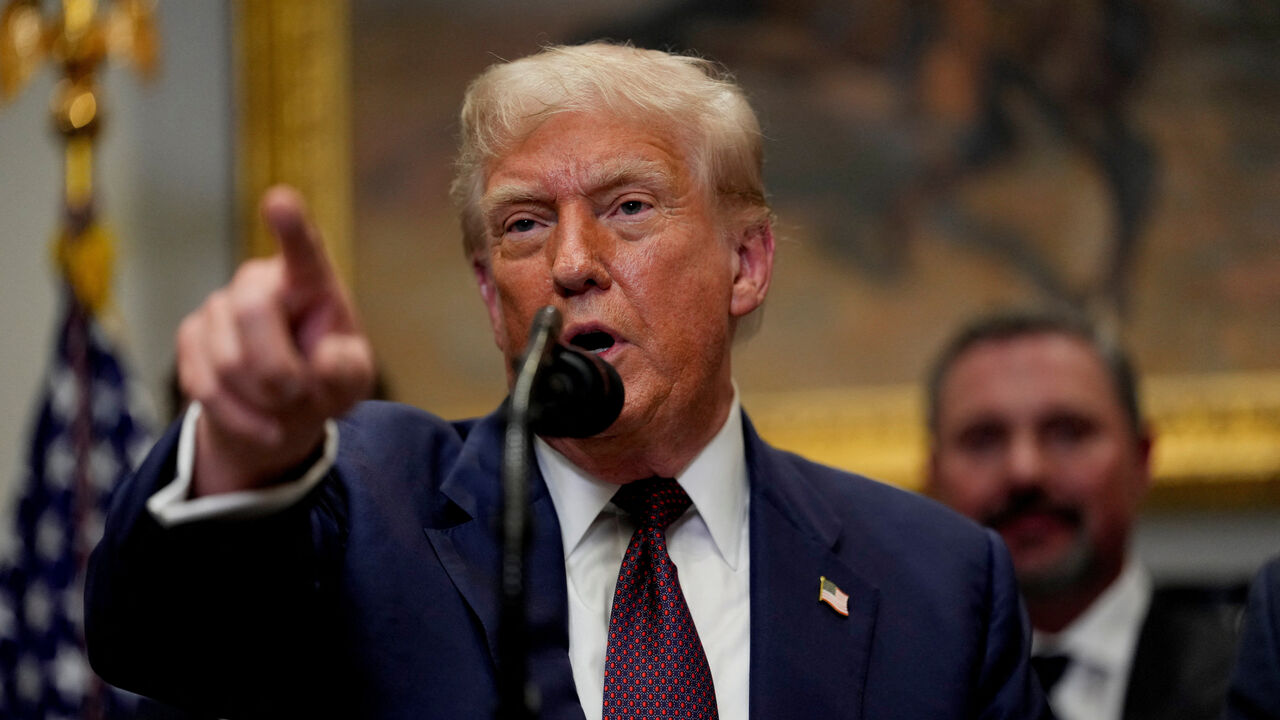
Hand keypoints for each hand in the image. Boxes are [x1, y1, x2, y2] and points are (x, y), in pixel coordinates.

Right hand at [177, 186, 374, 494]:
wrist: (283, 411)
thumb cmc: (325, 381)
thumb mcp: (352, 380)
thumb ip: (347, 369)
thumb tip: (324, 360)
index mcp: (309, 280)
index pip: (302, 248)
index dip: (291, 225)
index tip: (281, 201)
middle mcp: (259, 282)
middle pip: (251, 312)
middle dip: (278, 369)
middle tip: (300, 395)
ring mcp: (219, 306)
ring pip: (227, 361)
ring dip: (262, 401)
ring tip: (284, 407)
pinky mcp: (190, 337)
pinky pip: (205, 386)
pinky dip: (239, 418)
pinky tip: (263, 425)